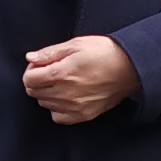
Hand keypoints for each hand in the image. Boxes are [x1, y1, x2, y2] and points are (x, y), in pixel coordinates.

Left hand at [22, 34, 136, 125]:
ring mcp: (74, 107)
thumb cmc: (106, 53)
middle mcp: (66, 93)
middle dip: (37, 81)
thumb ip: (50, 53)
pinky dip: (57, 108)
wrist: (131, 68)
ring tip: (61, 82)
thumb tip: (31, 58)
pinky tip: (66, 97)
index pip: (29, 79)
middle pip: (34, 93)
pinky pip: (58, 117)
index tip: (39, 65)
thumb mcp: (76, 44)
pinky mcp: (84, 115)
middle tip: (50, 72)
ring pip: (44, 104)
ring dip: (47, 93)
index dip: (31, 70)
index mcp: (62, 73)